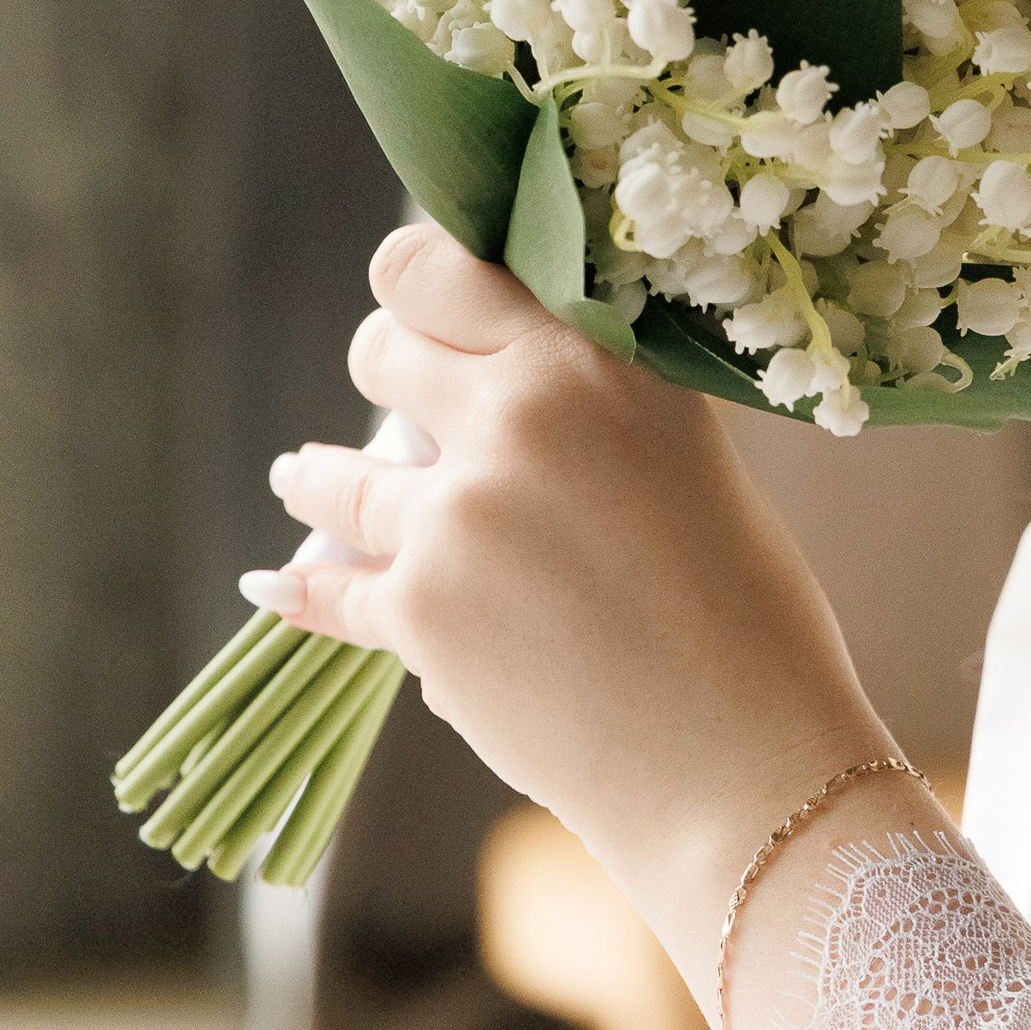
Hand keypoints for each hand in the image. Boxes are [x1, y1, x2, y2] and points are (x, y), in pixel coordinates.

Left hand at [245, 225, 894, 988]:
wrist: (744, 764)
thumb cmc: (744, 616)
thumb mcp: (682, 456)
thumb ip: (590, 400)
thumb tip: (488, 373)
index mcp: (604, 358)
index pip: (444, 266)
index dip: (417, 287)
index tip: (415, 307)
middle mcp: (527, 413)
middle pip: (381, 347)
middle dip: (385, 373)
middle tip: (394, 401)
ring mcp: (463, 512)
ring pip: (331, 472)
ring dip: (319, 478)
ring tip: (302, 476)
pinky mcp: (420, 611)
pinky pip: (329, 586)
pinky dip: (312, 590)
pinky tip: (285, 583)